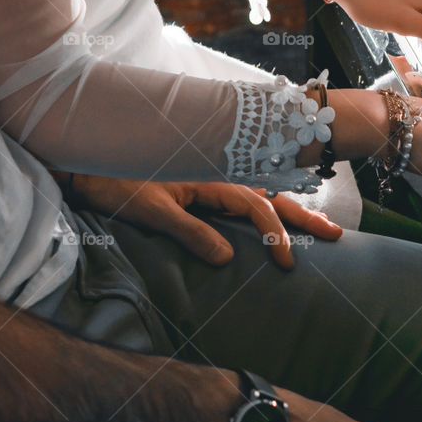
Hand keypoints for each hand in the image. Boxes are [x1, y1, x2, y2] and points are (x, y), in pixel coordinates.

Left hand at [65, 176, 341, 268]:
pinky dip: (266, 207)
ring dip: (290, 210)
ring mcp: (210, 178)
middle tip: (335, 236)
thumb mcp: (151, 211)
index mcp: (211, 179)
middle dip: (304, 218)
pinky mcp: (199, 184)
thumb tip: (228, 258)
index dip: (276, 237)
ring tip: (318, 226)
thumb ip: (191, 232)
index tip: (289, 263)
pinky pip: (243, 196)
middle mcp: (217, 175)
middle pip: (271, 197)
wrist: (86, 158)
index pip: (257, 209)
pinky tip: (276, 214)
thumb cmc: (114, 182)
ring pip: (261, 194)